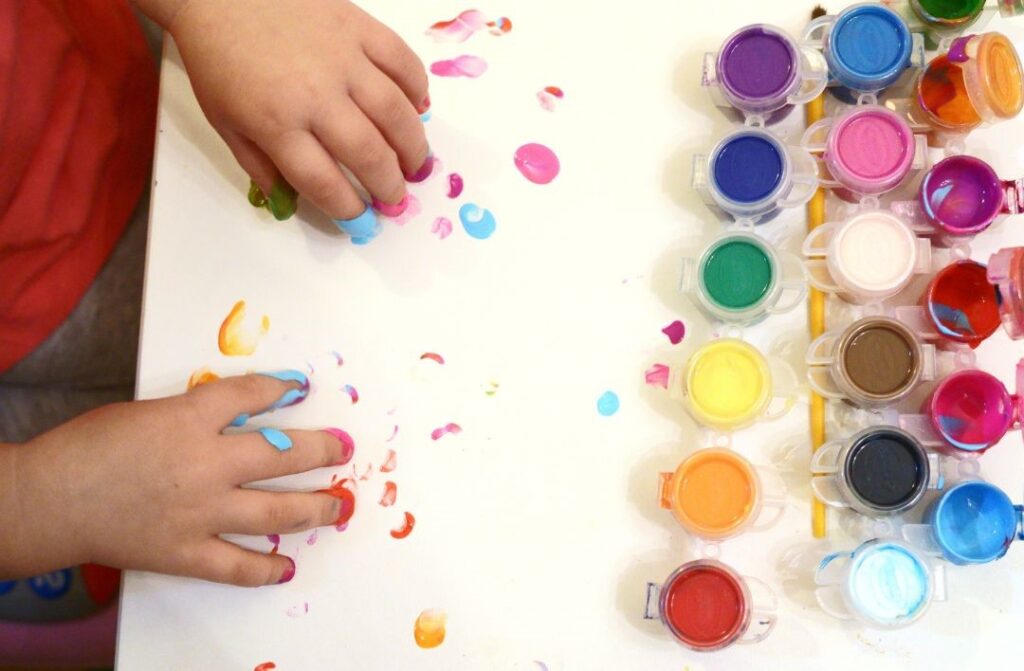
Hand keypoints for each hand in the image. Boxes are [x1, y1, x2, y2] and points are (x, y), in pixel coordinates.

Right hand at [1, 372, 350, 585]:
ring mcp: (201, 512)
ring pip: (276, 512)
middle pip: (283, 453)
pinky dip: (266, 569)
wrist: (48, 498)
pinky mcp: (186, 552)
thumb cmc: (87, 447)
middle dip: (322, 450)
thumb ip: (193, 416)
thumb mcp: (146, 411)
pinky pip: (238, 566)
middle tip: (343, 449)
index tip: (300, 387)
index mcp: (191, 419)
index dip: (280, 389)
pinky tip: (288, 567)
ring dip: (315, 509)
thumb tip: (233, 418)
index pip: (251, 395)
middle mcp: (207, 464)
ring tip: (339, 506)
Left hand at [166, 0, 429, 220]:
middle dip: (389, 186)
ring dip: (413, 147)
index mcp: (276, 124)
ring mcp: (344, 59)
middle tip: (396, 197)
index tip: (361, 217)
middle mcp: (315, 95)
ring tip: (415, 164)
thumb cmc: (220, 58)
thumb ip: (260, 166)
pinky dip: (417, 90)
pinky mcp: (359, 27)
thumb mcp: (225, 122)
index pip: (325, 182)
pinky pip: (403, 63)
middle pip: (369, 154)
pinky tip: (417, 109)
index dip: (349, 208)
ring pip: (397, 114)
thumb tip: (293, 201)